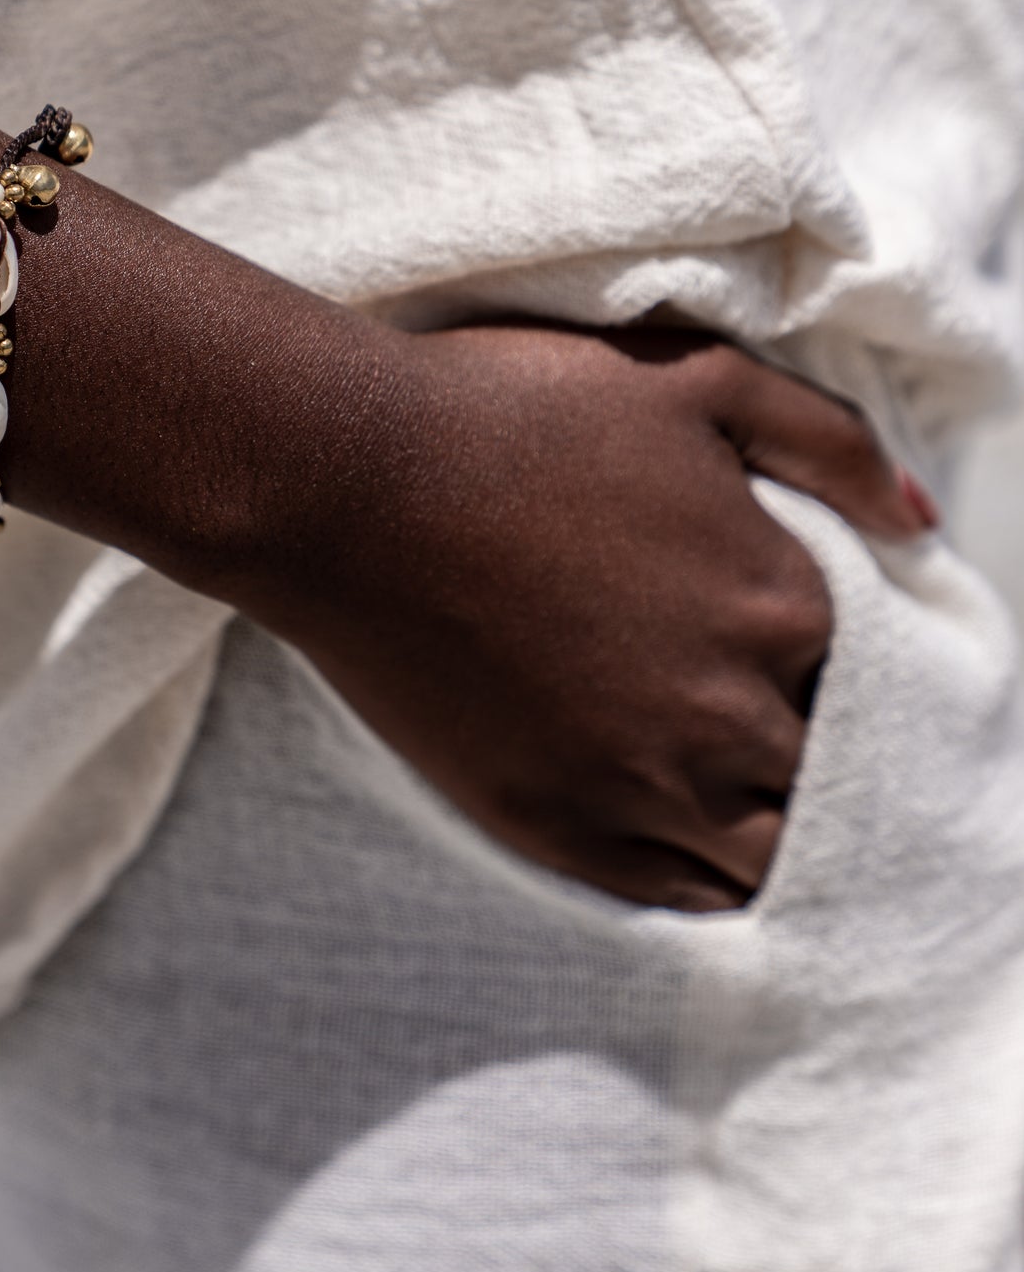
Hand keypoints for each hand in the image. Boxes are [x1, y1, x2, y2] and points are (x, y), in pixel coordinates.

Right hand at [262, 323, 931, 911]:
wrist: (348, 480)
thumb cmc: (511, 412)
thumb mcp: (691, 377)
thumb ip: (830, 442)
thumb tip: (923, 524)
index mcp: (779, 603)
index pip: (860, 666)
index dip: (814, 649)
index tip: (760, 627)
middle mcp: (729, 713)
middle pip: (820, 764)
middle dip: (798, 737)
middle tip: (732, 698)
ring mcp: (642, 785)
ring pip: (765, 849)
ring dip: (765, 820)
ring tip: (722, 780)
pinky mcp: (558, 828)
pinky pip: (678, 894)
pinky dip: (703, 878)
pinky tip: (691, 846)